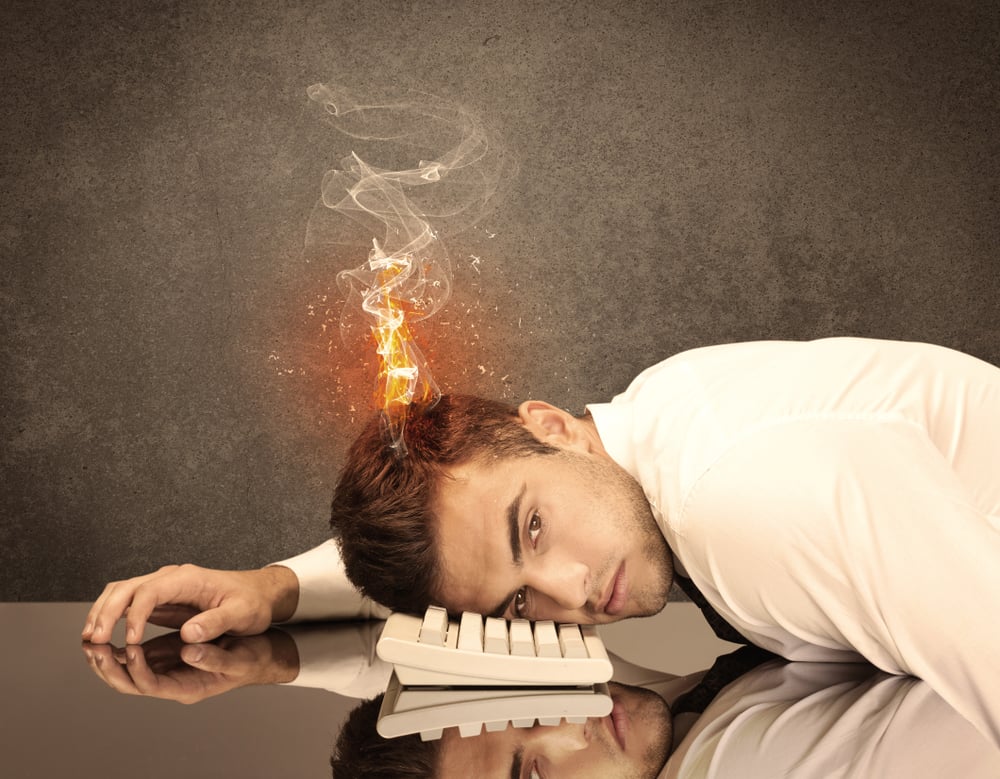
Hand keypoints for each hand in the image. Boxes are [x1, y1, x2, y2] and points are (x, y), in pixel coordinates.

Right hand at [81, 563, 299, 643]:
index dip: (135, 616)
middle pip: (126, 587)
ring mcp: (162, 587)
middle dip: (106, 613)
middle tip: (94, 641)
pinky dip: (110, 615)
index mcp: (188, 578)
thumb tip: (189, 634)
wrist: (257, 593)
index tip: (129, 641)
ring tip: (90, 640)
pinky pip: (127, 602)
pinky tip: (101, 635)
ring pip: (120, 592)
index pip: (150, 591)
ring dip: (102, 613)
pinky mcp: (159, 598)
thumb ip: (216, 622)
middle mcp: (170, 578)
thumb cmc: (251, 603)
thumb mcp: (242, 614)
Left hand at [81, 629, 299, 703]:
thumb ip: (213, 657)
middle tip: (94, 646)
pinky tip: (111, 629)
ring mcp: (168, 670)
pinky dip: (120, 645)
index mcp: (190, 687)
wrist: (261, 655)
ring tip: (93, 638)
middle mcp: (174, 682)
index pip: (151, 685)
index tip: (131, 647)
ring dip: (109, 657)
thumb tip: (188, 648)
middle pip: (131, 684)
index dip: (136, 668)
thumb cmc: (253, 658)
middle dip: (109, 667)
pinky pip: (137, 656)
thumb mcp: (239, 658)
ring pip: (128, 671)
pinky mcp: (167, 655)